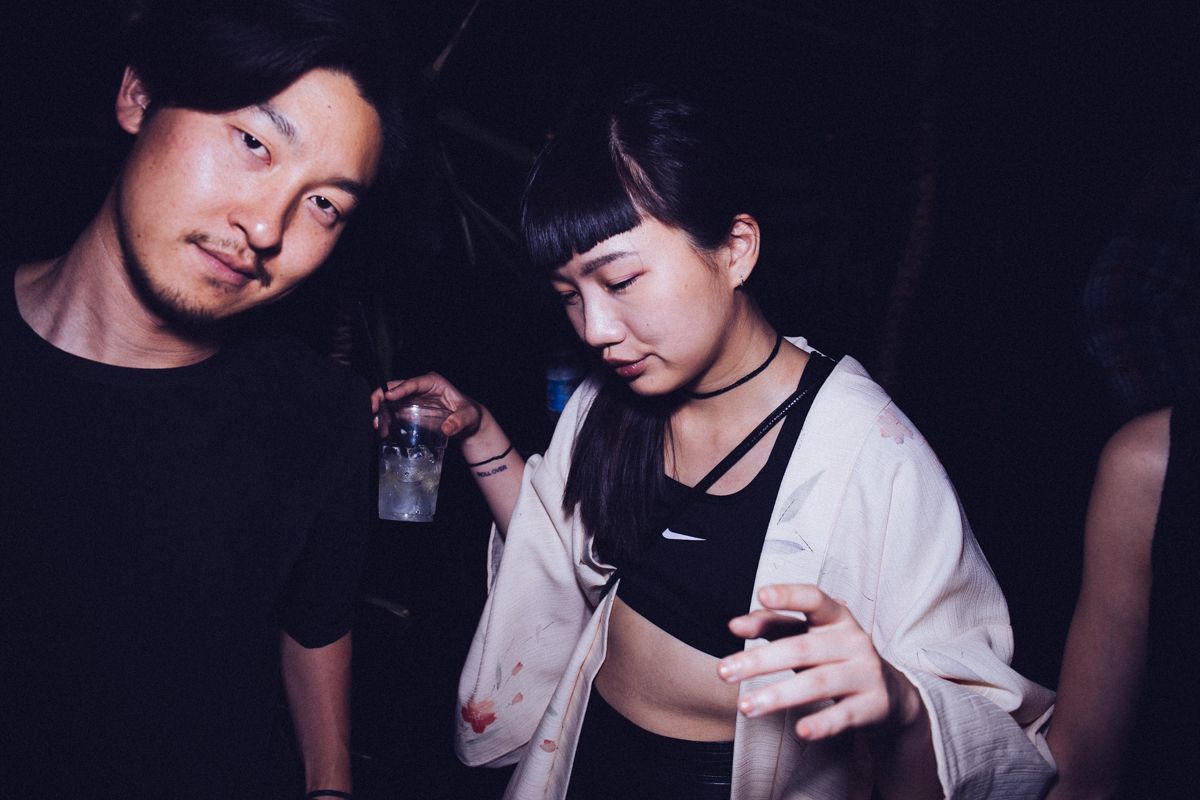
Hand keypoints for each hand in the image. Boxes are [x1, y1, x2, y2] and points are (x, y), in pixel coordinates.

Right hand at [372, 372, 483, 439]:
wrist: (467, 423)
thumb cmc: (469, 414)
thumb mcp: (468, 417)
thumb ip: (459, 422)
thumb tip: (447, 428)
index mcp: (433, 382)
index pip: (413, 383)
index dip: (400, 389)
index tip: (389, 397)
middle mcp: (419, 388)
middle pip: (396, 387)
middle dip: (381, 396)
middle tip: (372, 409)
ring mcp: (412, 398)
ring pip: (390, 400)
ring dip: (380, 410)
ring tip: (376, 424)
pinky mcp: (408, 410)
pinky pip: (393, 412)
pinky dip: (386, 420)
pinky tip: (382, 430)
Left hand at [717, 584, 923, 741]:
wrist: (890, 695)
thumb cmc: (834, 656)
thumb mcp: (807, 635)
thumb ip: (772, 625)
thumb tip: (734, 625)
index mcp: (836, 617)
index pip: (814, 599)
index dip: (789, 596)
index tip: (761, 594)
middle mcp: (854, 640)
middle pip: (802, 648)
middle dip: (759, 661)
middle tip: (723, 672)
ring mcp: (865, 672)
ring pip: (818, 683)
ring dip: (778, 695)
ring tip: (745, 706)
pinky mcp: (873, 705)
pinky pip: (845, 715)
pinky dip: (822, 723)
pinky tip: (800, 731)